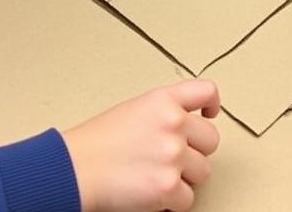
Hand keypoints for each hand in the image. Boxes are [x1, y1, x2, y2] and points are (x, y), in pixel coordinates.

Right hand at [63, 79, 220, 211]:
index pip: (207, 91)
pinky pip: (187, 199)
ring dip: (184, 177)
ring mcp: (173, 155)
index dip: (213, 103)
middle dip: (195, 151)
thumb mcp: (135, 109)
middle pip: (211, 140)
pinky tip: (154, 192)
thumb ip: (165, 111)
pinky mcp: (168, 187)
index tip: (210, 113)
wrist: (78, 168)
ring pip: (202, 172)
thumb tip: (187, 125)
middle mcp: (173, 123)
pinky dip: (172, 201)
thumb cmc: (99, 141)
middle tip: (173, 157)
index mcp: (164, 100)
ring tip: (159, 174)